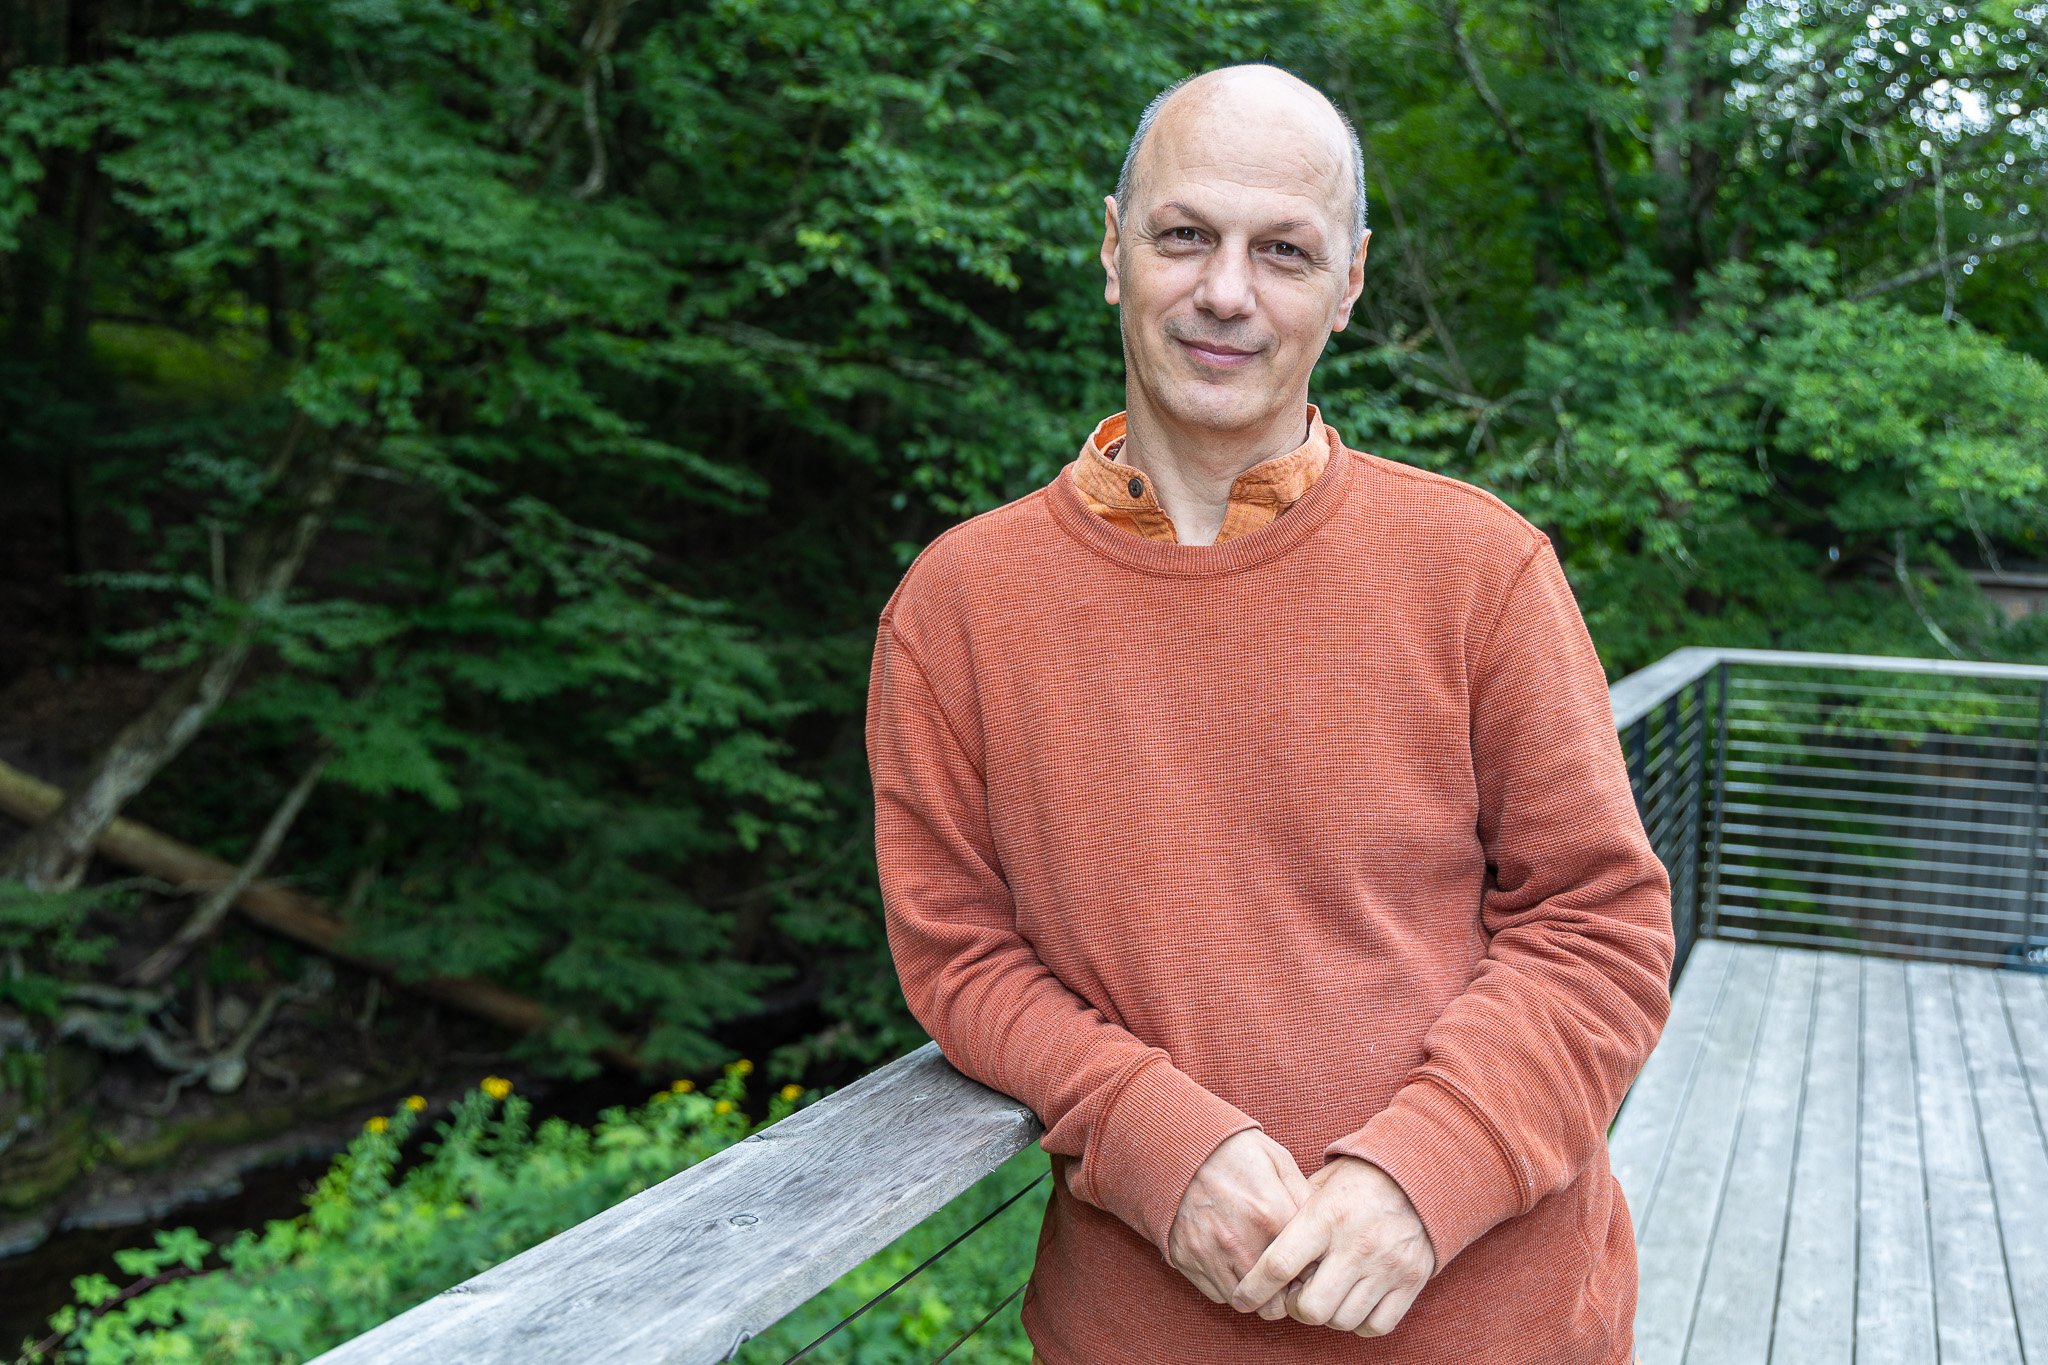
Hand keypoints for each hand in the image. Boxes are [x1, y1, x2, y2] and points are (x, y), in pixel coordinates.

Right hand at [1165, 1129, 1312, 1313]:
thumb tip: (1325, 1229)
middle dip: (1284, 1295)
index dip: (1311, 1272)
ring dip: (1256, 1294)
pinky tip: (1232, 1262)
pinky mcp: (1186, 1259)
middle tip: (1285, 1279)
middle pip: (1276, 1302)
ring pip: (1245, 1303)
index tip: (1309, 1266)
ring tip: (1258, 1270)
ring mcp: (1210, 1254)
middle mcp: (1241, 1242)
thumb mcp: (1278, 1161)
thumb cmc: (1234, 1151)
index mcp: (1272, 1215)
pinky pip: (1216, 1294)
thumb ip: (1304, 1198)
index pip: (1307, 1271)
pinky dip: (1228, 1285)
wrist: (1176, 1144)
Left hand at [1227, 1155, 1436, 1337]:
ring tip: (1326, 1293)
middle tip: (1295, 1295)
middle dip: (1294, 1308)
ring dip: (1327, 1315)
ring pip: (1342, 1321)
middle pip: (1311, 1307)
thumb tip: (1256, 1248)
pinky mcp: (1411, 1281)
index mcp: (1326, 1216)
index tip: (1241, 1300)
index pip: (1280, 1264)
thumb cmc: (1357, 1181)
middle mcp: (1357, 1244)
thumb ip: (1290, 1216)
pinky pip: (1376, 1326)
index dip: (1254, 1290)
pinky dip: (1359, 1323)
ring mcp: (1387, 1266)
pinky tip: (1352, 1302)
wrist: (1419, 1174)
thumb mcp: (1319, 1185)